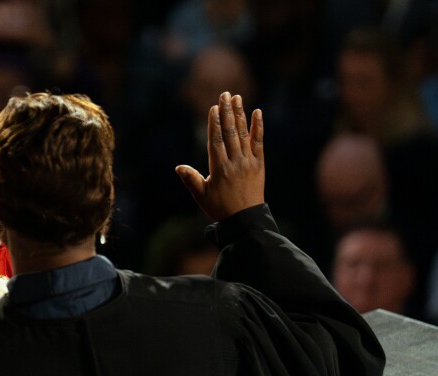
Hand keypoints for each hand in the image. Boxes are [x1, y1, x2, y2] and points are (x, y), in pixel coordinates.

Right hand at [175, 92, 263, 220]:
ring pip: (243, 134)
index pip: (216, 140)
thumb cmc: (220, 207)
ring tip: (237, 98)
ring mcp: (248, 162)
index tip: (214, 107)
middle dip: (227, 112)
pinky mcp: (259, 164)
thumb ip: (191, 179)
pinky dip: (258, 127)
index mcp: (219, 168)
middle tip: (225, 94)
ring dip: (240, 114)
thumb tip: (179, 167)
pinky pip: (259, 142)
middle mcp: (234, 162)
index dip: (214, 123)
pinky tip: (257, 112)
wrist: (245, 220)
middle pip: (230, 132)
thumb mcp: (201, 195)